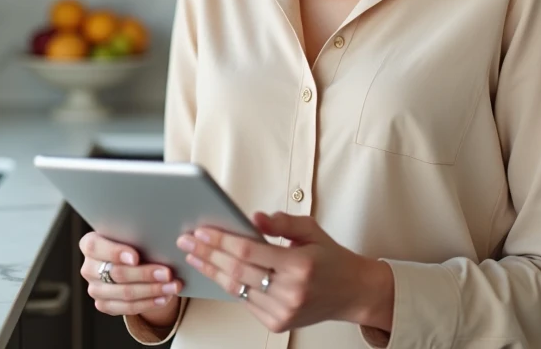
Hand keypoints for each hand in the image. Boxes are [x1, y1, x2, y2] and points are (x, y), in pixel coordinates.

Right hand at [79, 231, 183, 323]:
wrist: (128, 260)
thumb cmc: (132, 241)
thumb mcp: (131, 234)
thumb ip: (137, 236)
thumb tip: (159, 242)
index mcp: (90, 244)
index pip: (95, 247)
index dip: (115, 253)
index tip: (136, 257)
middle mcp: (88, 267)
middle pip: (116, 273)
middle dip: (145, 274)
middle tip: (167, 273)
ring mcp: (94, 288)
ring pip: (124, 293)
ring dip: (152, 290)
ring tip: (172, 286)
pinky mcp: (104, 304)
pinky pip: (127, 308)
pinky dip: (148, 303)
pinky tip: (164, 297)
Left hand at [176, 211, 393, 333]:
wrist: (353, 292)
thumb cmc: (332, 259)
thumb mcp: (311, 230)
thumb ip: (282, 222)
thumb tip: (253, 218)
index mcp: (299, 264)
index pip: (249, 251)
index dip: (221, 240)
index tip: (202, 231)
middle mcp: (291, 290)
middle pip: (237, 270)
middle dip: (207, 254)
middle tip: (188, 241)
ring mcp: (283, 310)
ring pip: (237, 289)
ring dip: (211, 271)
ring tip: (194, 256)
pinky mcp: (278, 323)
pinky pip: (245, 302)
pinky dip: (228, 286)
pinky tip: (216, 272)